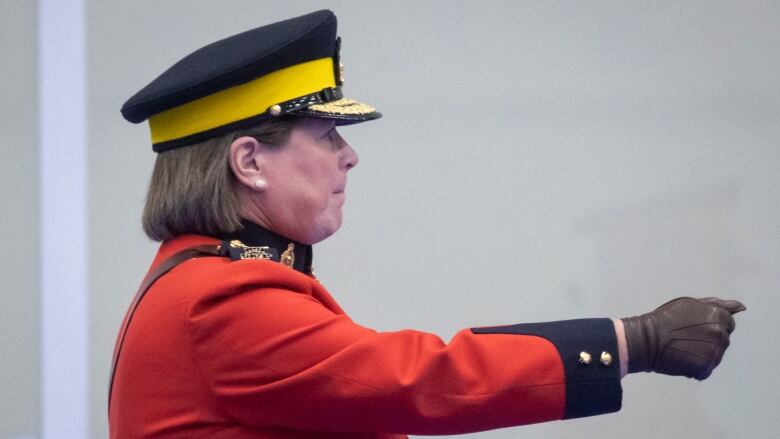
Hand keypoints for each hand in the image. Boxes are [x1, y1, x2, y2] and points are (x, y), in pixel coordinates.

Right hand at [621, 297, 745, 379]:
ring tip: (683, 348)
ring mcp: (714, 351)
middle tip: (686, 337)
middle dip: (708, 339)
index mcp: (718, 315)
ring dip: (702, 354)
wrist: (645, 339)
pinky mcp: (705, 367)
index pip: (728, 323)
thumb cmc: (664, 320)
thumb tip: (740, 307)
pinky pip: (706, 370)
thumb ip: (718, 304)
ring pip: (715, 356)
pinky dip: (696, 367)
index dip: (711, 325)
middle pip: (723, 340)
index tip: (695, 327)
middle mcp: (720, 333)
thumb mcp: (690, 304)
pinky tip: (682, 359)